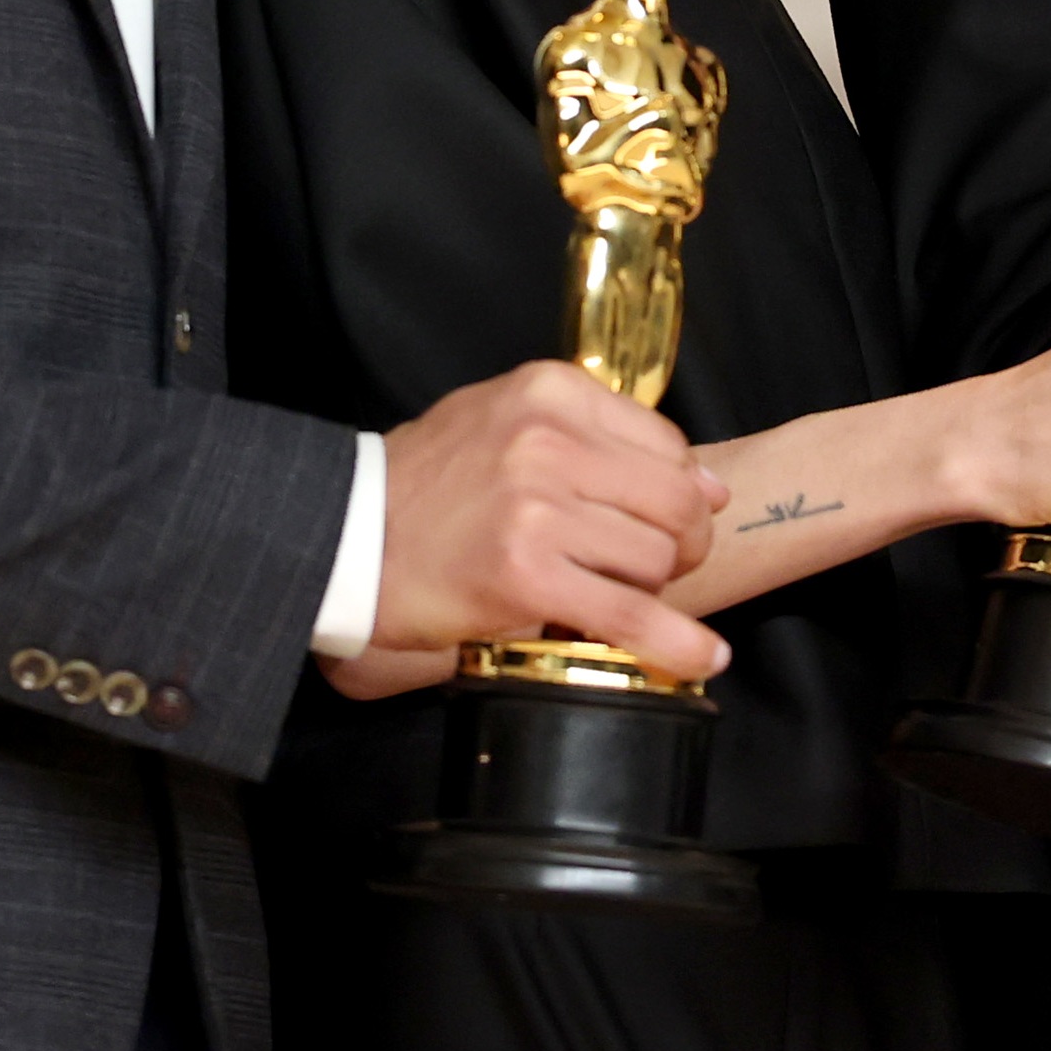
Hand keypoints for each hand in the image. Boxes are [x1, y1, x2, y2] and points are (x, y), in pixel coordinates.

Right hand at [366, 358, 731, 684]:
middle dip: (681, 544)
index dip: (680, 492)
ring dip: (652, 589)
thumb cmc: (427, 486)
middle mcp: (546, 441)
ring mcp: (536, 509)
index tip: (673, 519)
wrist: (342, 538)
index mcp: (549, 393)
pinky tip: (706, 657)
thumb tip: (708, 486)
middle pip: (672, 502)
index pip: (666, 444)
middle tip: (656, 568)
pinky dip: (674, 641)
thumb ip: (599, 439)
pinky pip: (628, 614)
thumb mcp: (505, 422)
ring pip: (655, 558)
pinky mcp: (525, 576)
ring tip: (616, 594)